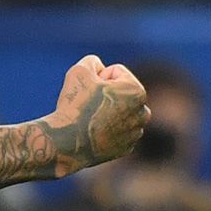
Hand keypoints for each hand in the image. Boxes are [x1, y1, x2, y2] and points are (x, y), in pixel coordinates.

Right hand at [47, 55, 149, 174]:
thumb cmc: (76, 104)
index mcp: (137, 91)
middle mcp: (142, 112)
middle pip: (120, 92)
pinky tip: (92, 132)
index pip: (116, 72)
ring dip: (107, 110)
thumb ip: (92, 62)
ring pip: (118, 111)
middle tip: (88, 103)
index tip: (89, 89)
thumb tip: (99, 67)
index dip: (97, 76)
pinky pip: (116, 130)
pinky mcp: (126, 148)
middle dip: (105, 93)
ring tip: (90, 118)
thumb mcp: (80, 70)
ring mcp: (135, 132)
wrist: (68, 142)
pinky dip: (105, 128)